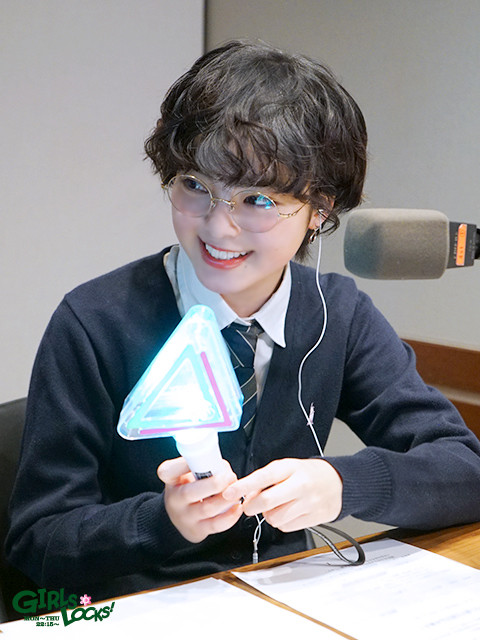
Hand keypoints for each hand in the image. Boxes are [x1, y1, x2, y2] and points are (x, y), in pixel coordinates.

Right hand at [157, 457, 242, 542]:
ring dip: (226, 499)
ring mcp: (184, 517)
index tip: (199, 458)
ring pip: (207, 509)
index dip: (182, 465)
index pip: (167, 471)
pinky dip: (230, 515)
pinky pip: (216, 525)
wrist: (181, 514)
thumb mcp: (187, 472)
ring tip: (237, 490)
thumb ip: (202, 465)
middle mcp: (174, 499)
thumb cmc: (189, 486)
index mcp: (169, 479)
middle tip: (231, 476)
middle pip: (190, 493)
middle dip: (215, 484)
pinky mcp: (197, 530)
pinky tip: (237, 506)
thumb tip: (223, 468)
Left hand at [222, 459, 342, 531]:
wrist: (338, 482)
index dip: (243, 486)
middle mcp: (301, 485)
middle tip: (249, 505)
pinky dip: (282, 523)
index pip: (264, 476)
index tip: (228, 493)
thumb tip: (245, 494)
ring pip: (275, 518)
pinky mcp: (314, 518)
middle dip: (252, 506)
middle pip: (267, 501)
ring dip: (269, 515)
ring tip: (276, 506)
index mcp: (291, 468)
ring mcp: (309, 503)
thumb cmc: (307, 474)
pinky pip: (287, 527)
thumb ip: (266, 479)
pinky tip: (288, 512)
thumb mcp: (286, 468)